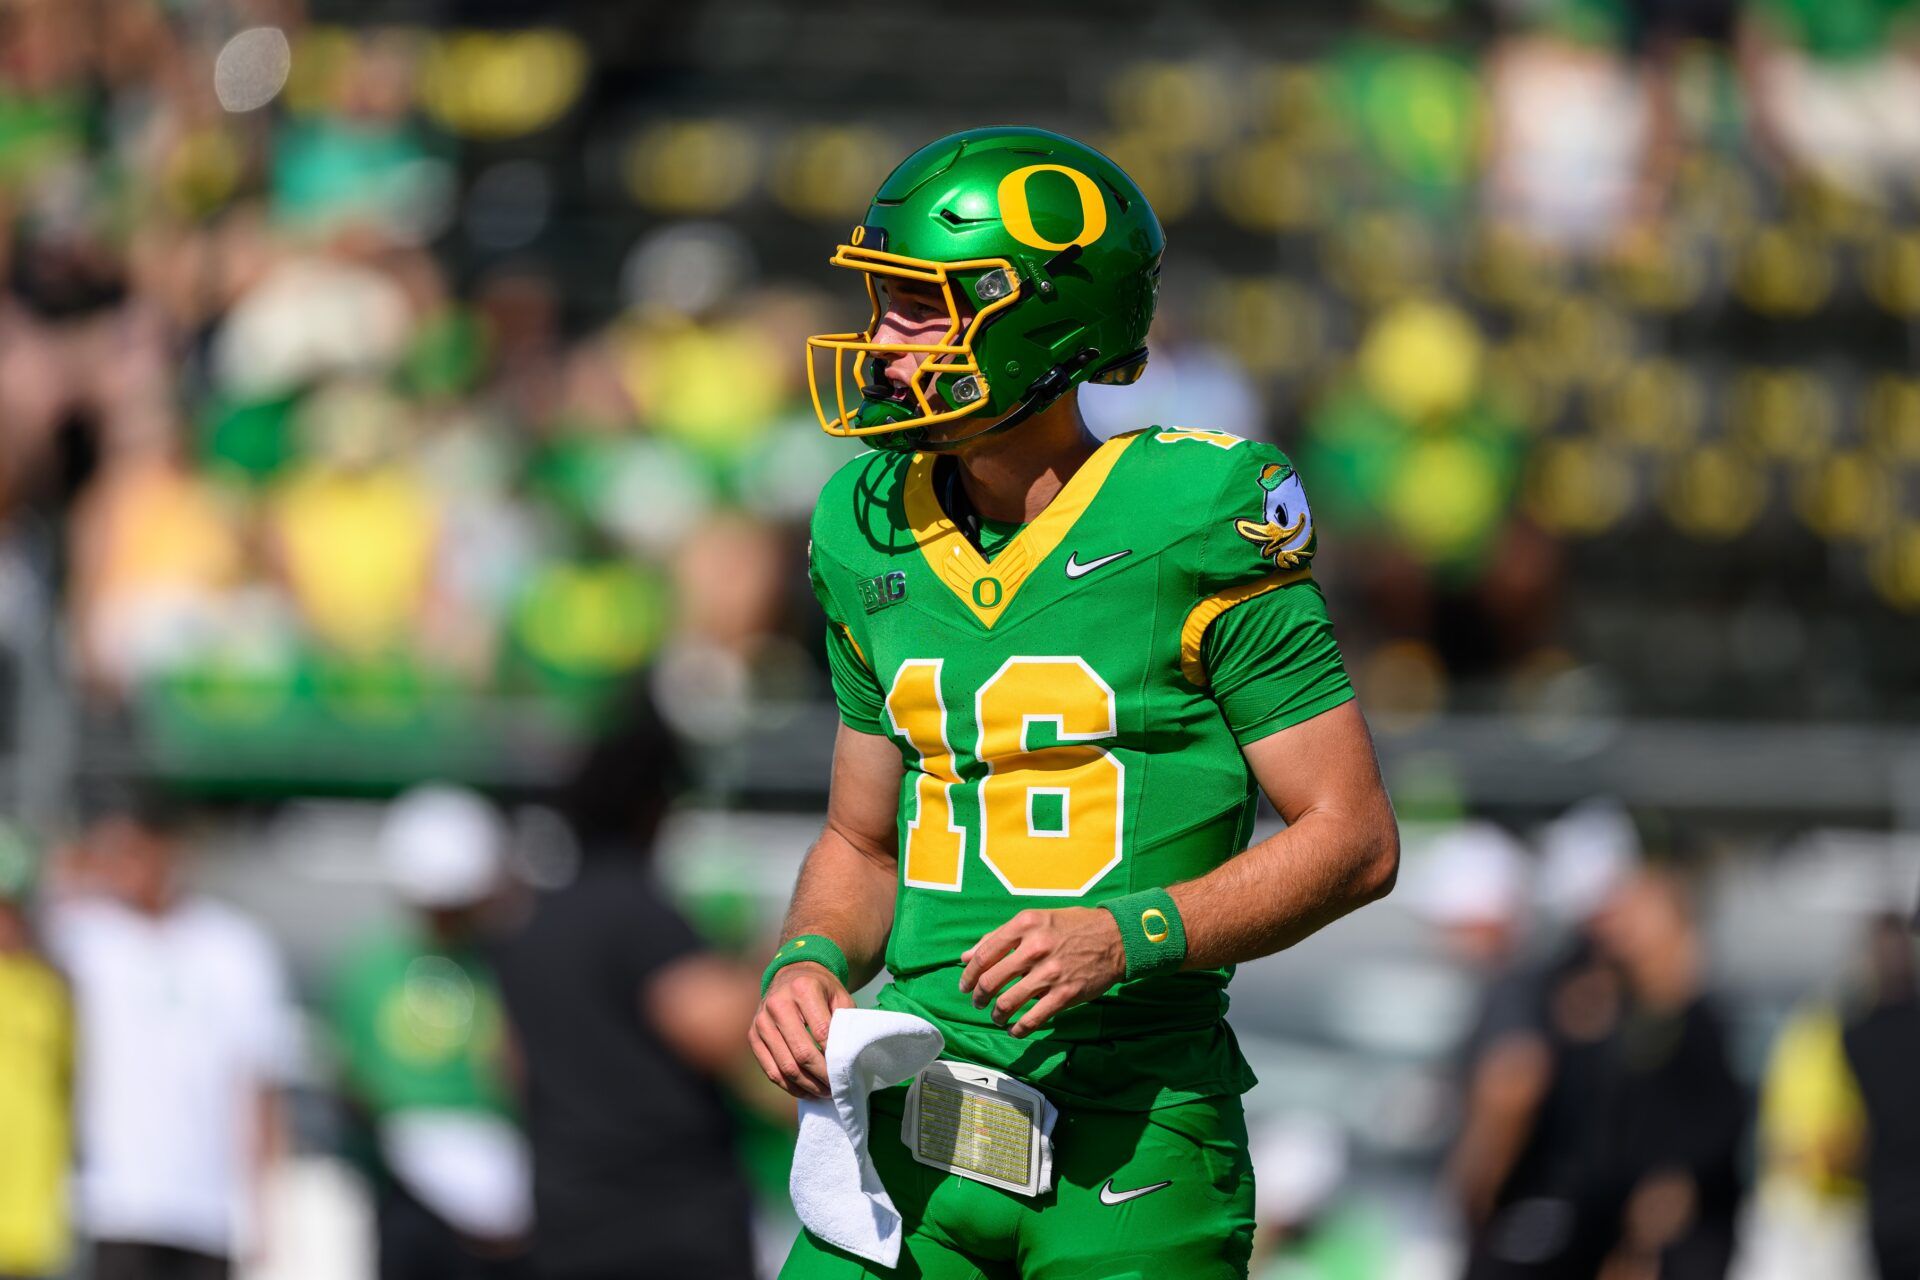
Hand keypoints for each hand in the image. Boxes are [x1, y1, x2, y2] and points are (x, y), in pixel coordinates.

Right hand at [749, 962, 852, 1099]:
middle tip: (837, 1088)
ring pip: (785, 1066)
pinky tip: (806, 1091)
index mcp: (803, 988)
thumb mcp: (840, 996)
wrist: (792, 975)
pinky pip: (771, 1070)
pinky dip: (790, 1086)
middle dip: (821, 1076)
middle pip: (801, 1052)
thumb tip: (848, 1058)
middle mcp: (778, 1003)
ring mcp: (761, 1020)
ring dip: (807, 1086)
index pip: (820, 1031)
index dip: (834, 1056)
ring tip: (825, 1093)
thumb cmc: (822, 990)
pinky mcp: (753, 1035)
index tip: (846, 1071)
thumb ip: (845, 1022)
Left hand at [957, 907, 1124, 1037]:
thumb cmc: (1072, 926)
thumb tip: (966, 957)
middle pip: (991, 980)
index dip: (969, 974)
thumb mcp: (1036, 920)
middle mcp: (1034, 947)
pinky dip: (1018, 1029)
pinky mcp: (1064, 994)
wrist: (1115, 937)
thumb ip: (999, 937)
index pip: (984, 953)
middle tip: (977, 1002)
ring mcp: (1050, 973)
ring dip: (996, 1015)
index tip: (965, 984)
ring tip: (997, 1017)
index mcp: (1025, 925)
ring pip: (1008, 1002)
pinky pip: (1032, 1019)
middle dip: (978, 997)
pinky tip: (1015, 1030)